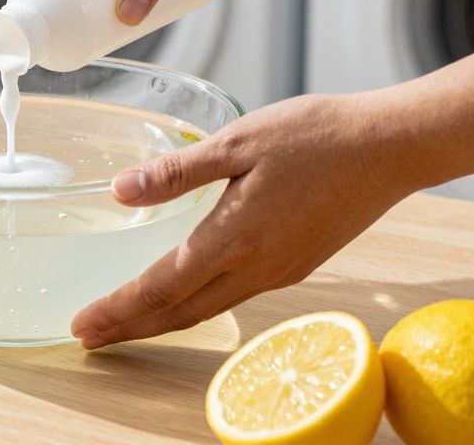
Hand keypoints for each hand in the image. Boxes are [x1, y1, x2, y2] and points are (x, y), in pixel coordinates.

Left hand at [71, 93, 417, 349]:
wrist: (392, 147)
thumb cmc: (316, 136)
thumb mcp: (237, 141)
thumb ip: (176, 172)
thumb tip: (120, 191)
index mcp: (234, 238)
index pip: (160, 288)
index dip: (117, 310)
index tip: (82, 325)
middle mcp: (256, 267)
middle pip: (179, 313)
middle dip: (130, 328)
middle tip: (89, 338)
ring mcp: (279, 271)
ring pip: (208, 309)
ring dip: (162, 321)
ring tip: (126, 324)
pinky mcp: (297, 264)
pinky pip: (235, 296)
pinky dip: (198, 305)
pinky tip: (186, 293)